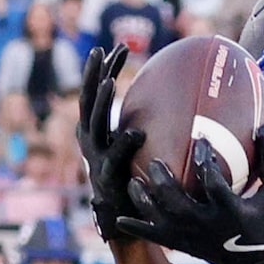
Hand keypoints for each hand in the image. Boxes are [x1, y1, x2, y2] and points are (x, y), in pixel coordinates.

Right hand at [79, 42, 148, 244]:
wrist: (123, 215)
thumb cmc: (133, 177)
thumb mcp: (136, 147)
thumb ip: (145, 123)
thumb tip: (175, 101)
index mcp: (97, 129)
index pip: (98, 92)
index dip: (104, 70)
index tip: (116, 48)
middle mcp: (91, 138)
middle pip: (89, 99)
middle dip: (93, 74)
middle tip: (101, 51)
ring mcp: (96, 156)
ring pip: (95, 123)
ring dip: (102, 101)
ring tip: (112, 82)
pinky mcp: (108, 175)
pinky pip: (116, 156)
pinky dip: (125, 142)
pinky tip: (138, 132)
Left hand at [131, 137, 263, 263]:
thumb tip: (262, 125)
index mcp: (233, 212)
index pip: (214, 185)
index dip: (206, 162)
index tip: (201, 140)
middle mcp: (210, 227)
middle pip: (179, 205)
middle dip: (163, 184)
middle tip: (154, 163)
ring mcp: (195, 239)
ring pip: (163, 221)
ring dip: (145, 202)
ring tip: (133, 182)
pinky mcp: (187, 247)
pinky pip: (158, 238)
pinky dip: (138, 229)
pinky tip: (120, 219)